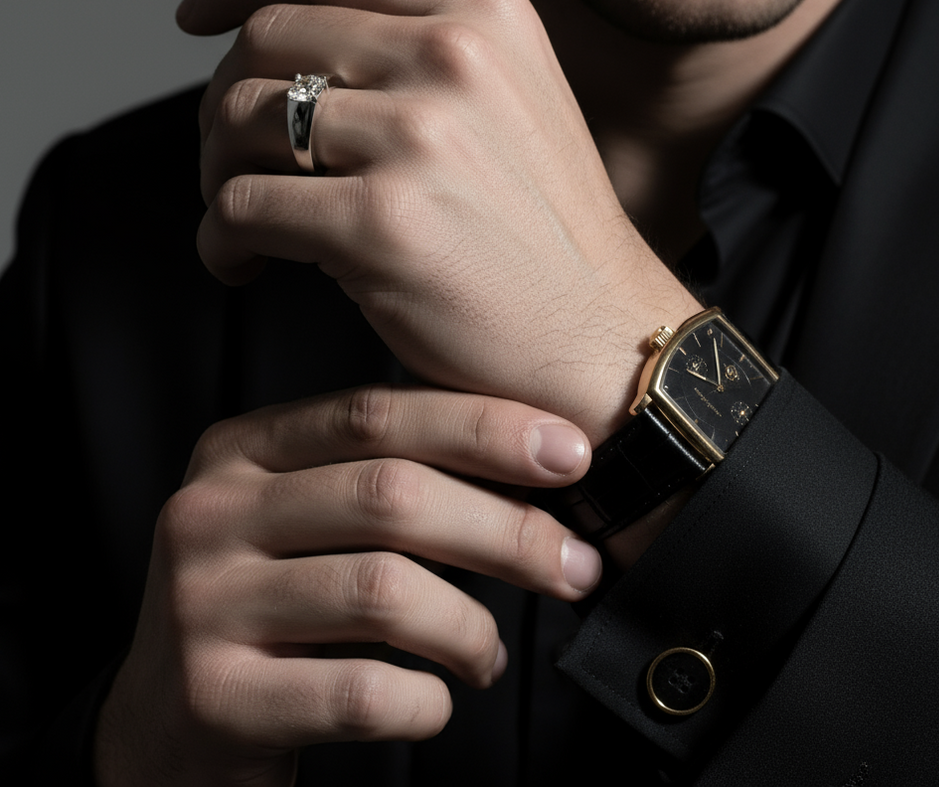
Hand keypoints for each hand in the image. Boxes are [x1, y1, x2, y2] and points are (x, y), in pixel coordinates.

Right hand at [94, 385, 597, 785]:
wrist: (169, 719)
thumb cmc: (270, 600)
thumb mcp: (301, 515)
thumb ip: (384, 479)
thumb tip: (533, 469)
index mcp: (242, 450)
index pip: (376, 414)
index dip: (483, 427)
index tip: (569, 453)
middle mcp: (212, 512)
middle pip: (391, 495)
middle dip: (506, 531)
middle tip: (574, 564)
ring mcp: (204, 604)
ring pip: (384, 592)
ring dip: (470, 627)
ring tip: (488, 652)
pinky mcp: (214, 698)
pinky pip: (361, 692)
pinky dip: (426, 699)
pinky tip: (436, 698)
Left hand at [183, 0, 700, 442]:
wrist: (598, 337)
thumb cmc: (545, 236)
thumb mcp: (512, 103)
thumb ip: (420, 54)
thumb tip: (290, 53)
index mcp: (484, 15)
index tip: (199, 16)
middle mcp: (453, 58)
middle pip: (266, 38)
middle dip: (220, 103)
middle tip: (227, 160)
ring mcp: (419, 138)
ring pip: (239, 119)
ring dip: (214, 174)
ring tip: (241, 223)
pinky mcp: (382, 224)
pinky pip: (240, 207)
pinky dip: (220, 241)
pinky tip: (244, 266)